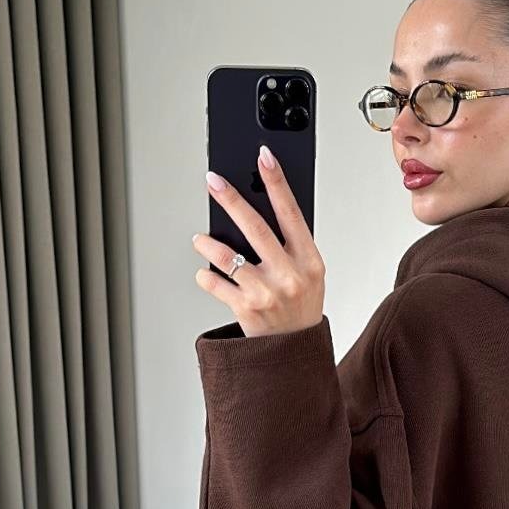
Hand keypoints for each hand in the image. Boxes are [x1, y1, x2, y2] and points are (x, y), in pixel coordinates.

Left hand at [192, 147, 324, 337]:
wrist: (294, 351)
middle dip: (231, 200)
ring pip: (228, 256)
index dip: (277, 182)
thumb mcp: (308, 272)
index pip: (291, 213)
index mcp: (309, 260)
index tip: (264, 157)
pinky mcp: (245, 309)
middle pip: (255, 228)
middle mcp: (289, 275)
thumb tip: (256, 208)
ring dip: (207, 243)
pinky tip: (208, 274)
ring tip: (200, 239)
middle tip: (213, 181)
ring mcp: (266, 293)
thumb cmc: (300, 305)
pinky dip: (205, 275)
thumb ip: (289, 244)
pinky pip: (215, 283)